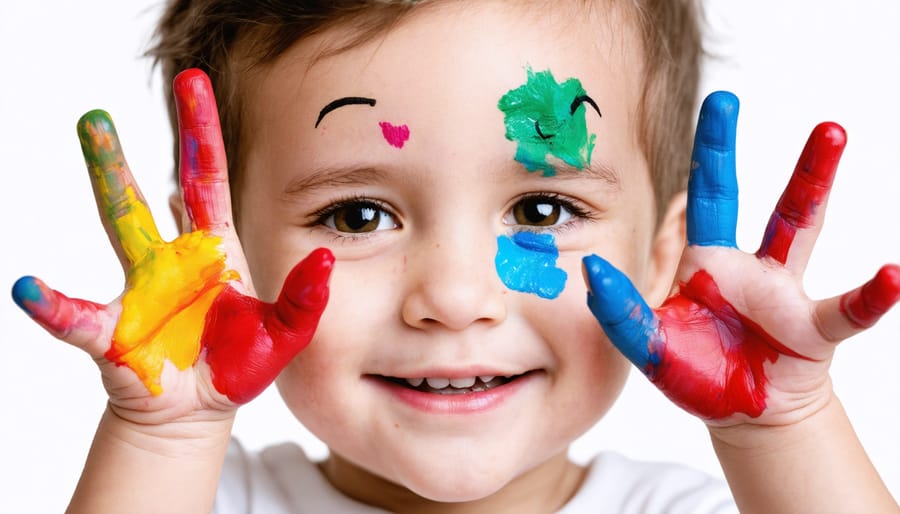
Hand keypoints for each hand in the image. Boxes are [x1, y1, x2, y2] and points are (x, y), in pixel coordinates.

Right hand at [11, 69, 332, 423]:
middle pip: (146, 195)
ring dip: (103, 184)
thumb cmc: (240, 364)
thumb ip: (306, 299)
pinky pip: (78, 319)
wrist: (201, 410)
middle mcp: (171, 259)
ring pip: (115, 229)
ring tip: (87, 140)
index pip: (207, 179)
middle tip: (96, 112)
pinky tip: (30, 290)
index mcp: (215, 250)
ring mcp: (139, 290)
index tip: (193, 83)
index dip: (202, 133)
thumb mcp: (286, 333)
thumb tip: (323, 258)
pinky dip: (54, 307)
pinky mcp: (116, 333)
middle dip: (127, 154)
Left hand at [583, 91, 898, 424]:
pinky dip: (871, 295)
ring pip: (797, 225)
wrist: (745, 414)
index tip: (703, 114)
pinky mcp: (812, 329)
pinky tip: (891, 275)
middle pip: (730, 194)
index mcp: (701, 261)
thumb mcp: (650, 345)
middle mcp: (742, 263)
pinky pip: (846, 309)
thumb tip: (589, 270)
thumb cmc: (696, 371)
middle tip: (723, 98)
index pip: (692, 203)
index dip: (693, 164)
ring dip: (812, 181)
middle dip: (723, 150)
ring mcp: (781, 291)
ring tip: (830, 133)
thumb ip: (621, 313)